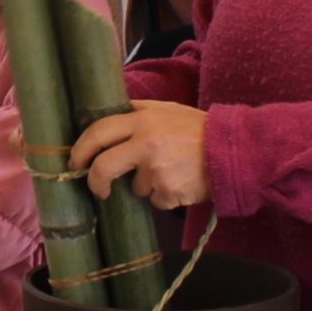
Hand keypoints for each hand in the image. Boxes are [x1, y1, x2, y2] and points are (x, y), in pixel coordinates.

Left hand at [69, 101, 210, 211]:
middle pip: (104, 167)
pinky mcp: (169, 193)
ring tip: (172, 171)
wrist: (235, 151)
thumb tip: (110, 114)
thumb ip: (138, 110)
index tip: (76, 161)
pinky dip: (166, 196)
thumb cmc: (198, 129)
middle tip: (99, 189)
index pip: (99, 132)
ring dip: (148, 185)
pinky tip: (182, 182)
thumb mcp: (167, 110)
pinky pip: (157, 200)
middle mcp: (146, 144)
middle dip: (96, 181)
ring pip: (136, 187)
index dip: (81, 148)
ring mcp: (157, 171)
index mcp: (142, 120)